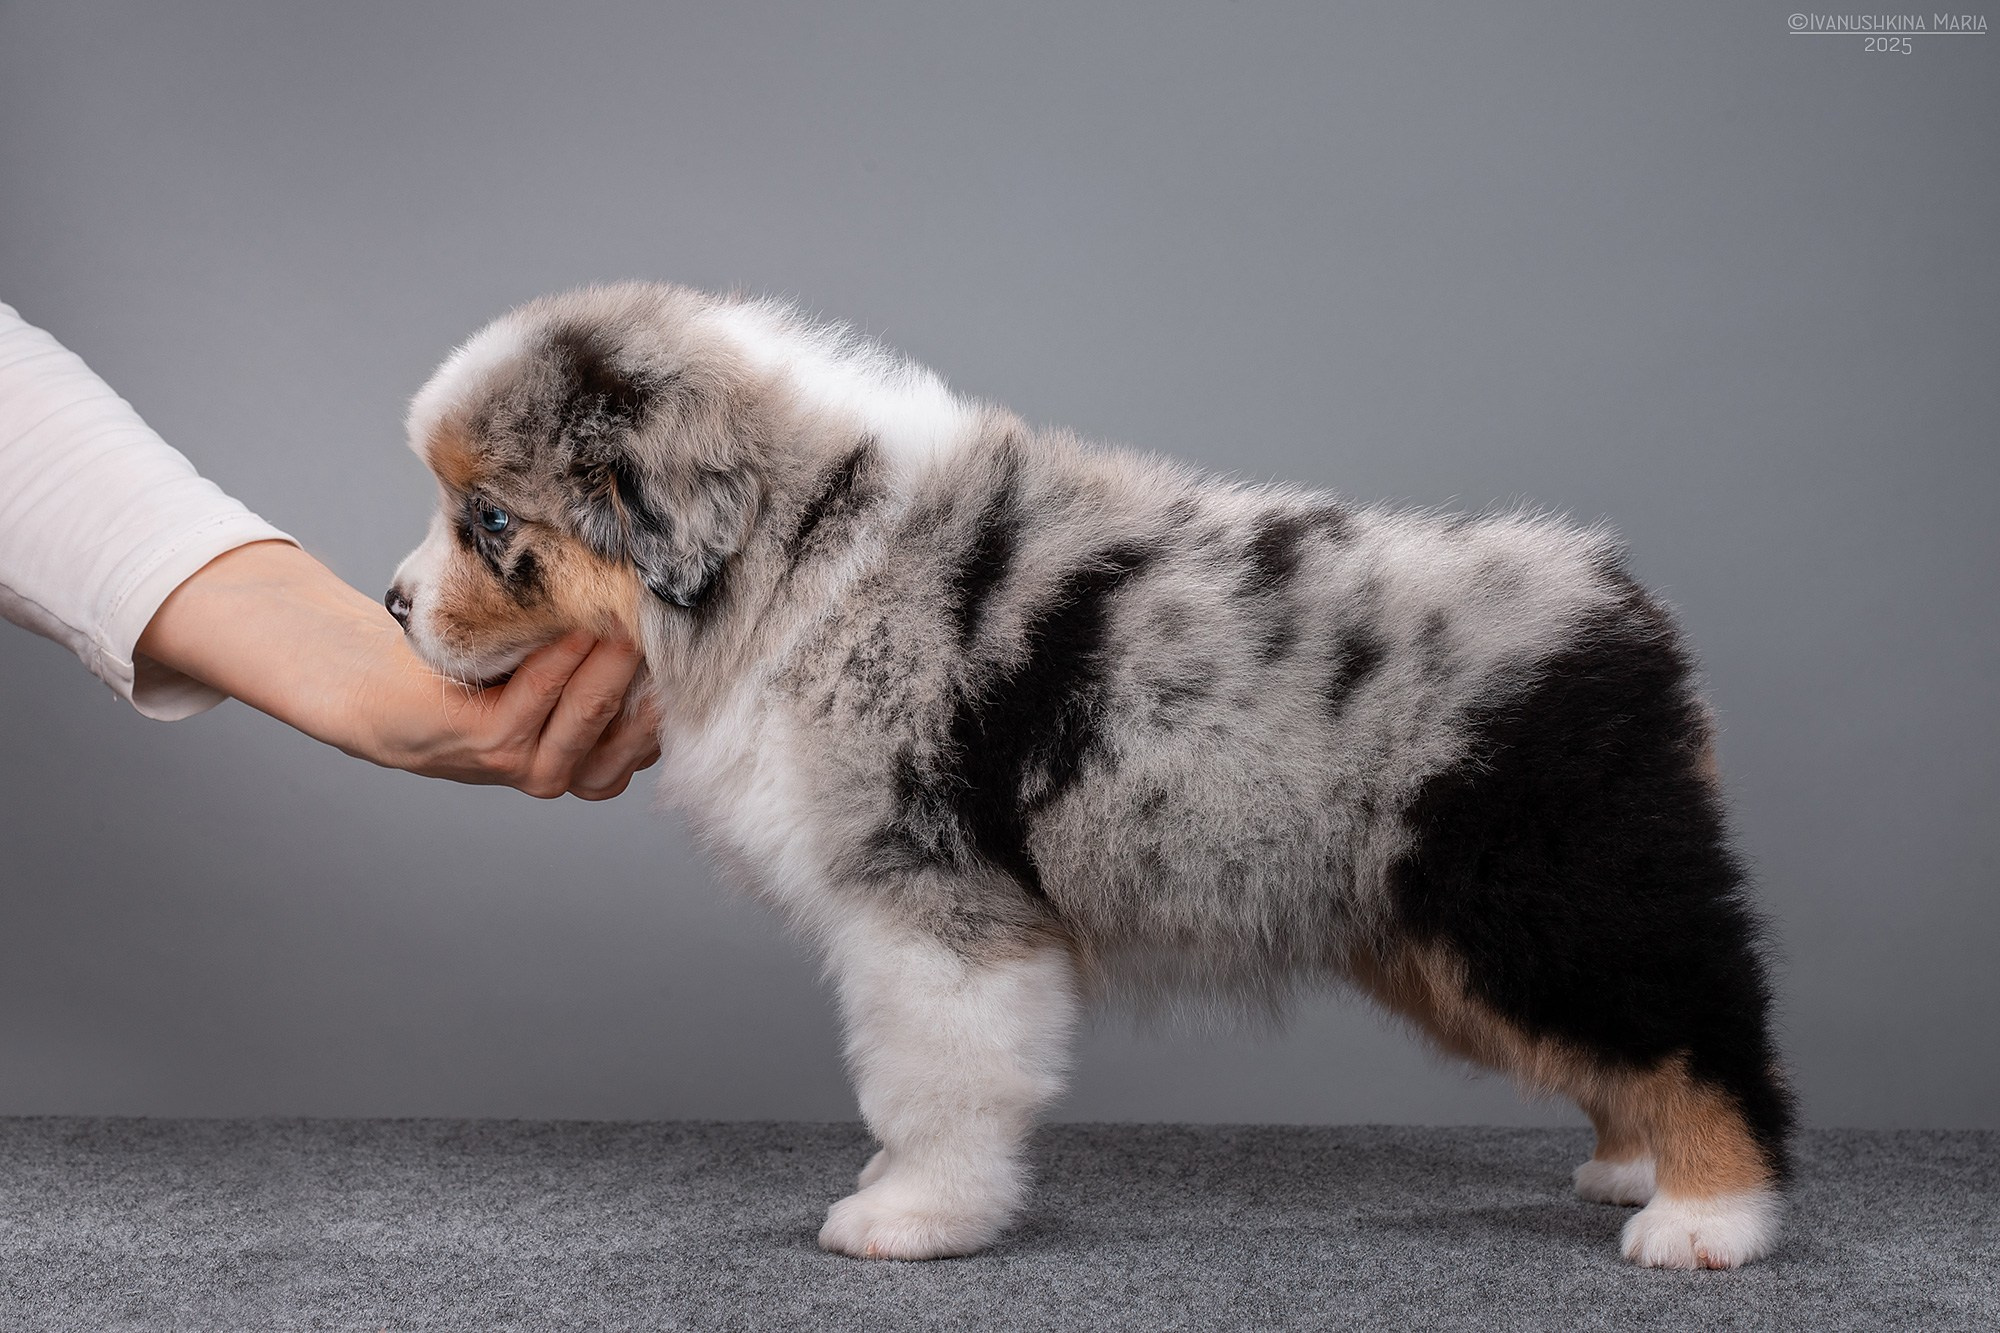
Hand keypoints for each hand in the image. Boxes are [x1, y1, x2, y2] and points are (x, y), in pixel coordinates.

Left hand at [375, 631, 661, 798]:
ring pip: (591, 708)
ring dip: (613, 657)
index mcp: (592, 761)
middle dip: (656, 667)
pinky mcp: (489, 745)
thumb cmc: (470, 671)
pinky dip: (562, 656)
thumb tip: (660, 604)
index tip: (703, 637)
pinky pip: (540, 693)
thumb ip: (601, 656)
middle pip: (634, 723)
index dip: (681, 687)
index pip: (657, 732)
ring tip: (627, 610)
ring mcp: (527, 765)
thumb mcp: (550, 668)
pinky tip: (575, 623)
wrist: (374, 687)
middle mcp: (566, 772)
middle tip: (672, 612)